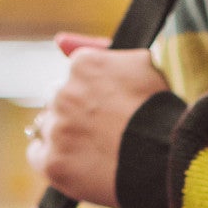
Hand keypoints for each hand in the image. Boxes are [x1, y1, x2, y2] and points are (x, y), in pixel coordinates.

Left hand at [27, 33, 171, 207]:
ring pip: (48, 128)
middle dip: (76, 115)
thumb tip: (61, 42)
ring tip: (97, 153)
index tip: (109, 112)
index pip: (74, 77)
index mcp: (83, 65)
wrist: (169, 161)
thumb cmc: (163, 113)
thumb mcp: (146, 66)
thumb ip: (105, 51)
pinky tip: (77, 166)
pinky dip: (53, 160)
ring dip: (66, 138)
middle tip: (105, 134)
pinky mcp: (53, 162)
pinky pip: (38, 156)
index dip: (93, 97)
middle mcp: (63, 92)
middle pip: (59, 102)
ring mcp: (56, 129)